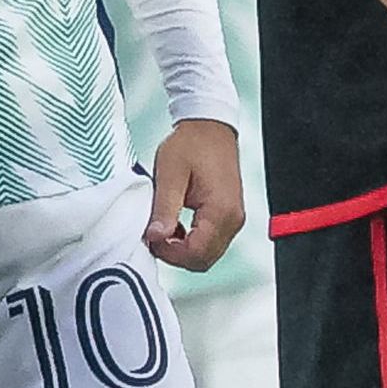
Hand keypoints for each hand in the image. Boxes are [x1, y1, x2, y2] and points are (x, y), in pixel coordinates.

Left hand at [146, 119, 248, 273]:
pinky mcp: (229, 216)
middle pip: (204, 260)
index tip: (152, 236)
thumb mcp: (169, 175)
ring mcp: (234, 218)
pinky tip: (177, 226)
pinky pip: (211, 242)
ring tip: (165, 227)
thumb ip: (163, 209)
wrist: (210, 127)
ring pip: (207, 254)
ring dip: (183, 249)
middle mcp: (233, 219)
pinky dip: (191, 241)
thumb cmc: (192, 145)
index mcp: (221, 211)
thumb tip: (155, 237)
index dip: (170, 253)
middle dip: (176, 255)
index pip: (197, 254)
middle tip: (156, 235)